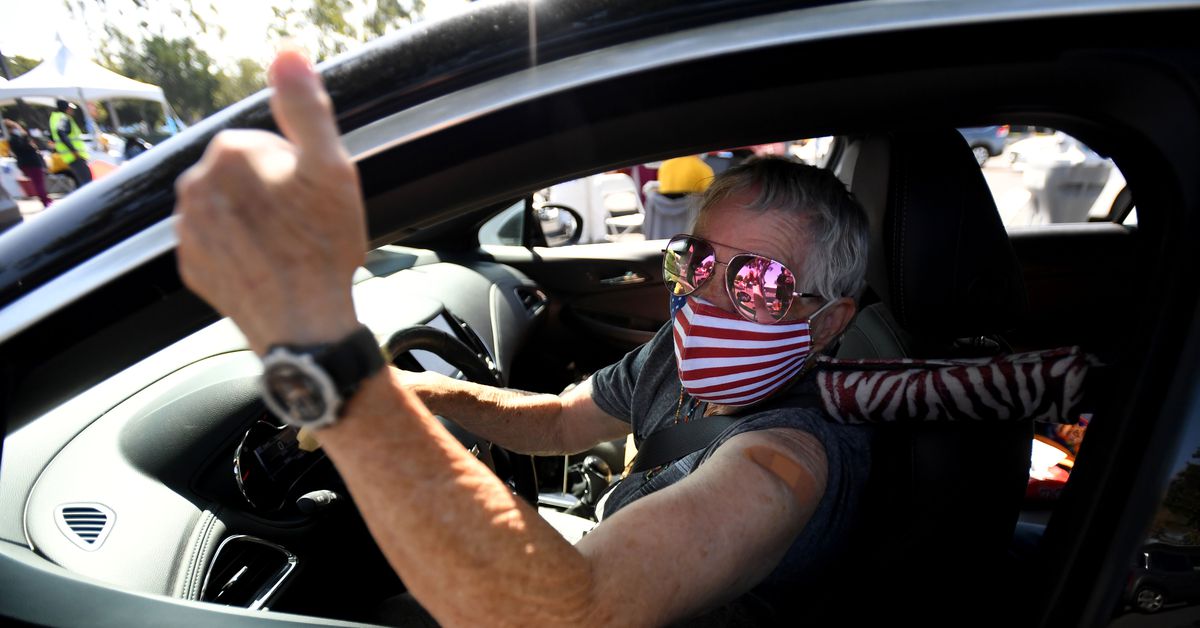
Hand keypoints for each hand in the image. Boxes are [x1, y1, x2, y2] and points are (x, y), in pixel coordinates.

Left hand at [174, 49, 364, 353]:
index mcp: (229, 154)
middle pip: (243, 176)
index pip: (264, 143)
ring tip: (289, 248)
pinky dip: (240, 250)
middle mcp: (195, 186)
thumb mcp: (330, 168)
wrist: (304, 325)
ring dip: (255, 220)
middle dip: (272, 192)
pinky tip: (269, 265)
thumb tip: (288, 56)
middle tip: (305, 224)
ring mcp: (188, 229)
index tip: (312, 196)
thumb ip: (306, 108)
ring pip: (229, 208)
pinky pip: (216, 243)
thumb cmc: (323, 248)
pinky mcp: (191, 265)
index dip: (296, 167)